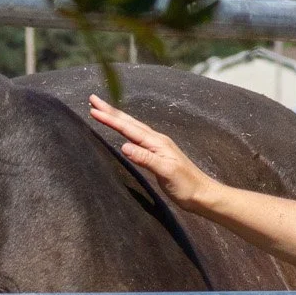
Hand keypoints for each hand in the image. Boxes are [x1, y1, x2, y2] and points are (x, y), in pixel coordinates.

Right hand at [89, 95, 214, 209]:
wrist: (202, 195)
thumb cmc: (186, 185)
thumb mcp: (166, 172)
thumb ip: (146, 158)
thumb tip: (124, 146)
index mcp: (157, 142)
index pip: (128, 128)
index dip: (110, 119)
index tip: (93, 109)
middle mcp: (156, 140)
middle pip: (129, 122)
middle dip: (110, 111)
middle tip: (93, 99)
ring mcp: (157, 147)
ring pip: (132, 127)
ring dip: (117, 118)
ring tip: (103, 110)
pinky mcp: (157, 156)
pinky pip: (137, 137)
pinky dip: (126, 130)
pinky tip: (123, 131)